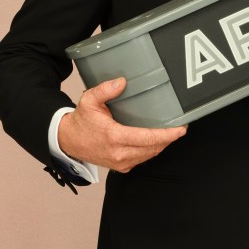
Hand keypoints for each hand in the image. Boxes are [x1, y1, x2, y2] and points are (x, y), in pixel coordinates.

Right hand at [58, 77, 186, 172]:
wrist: (68, 141)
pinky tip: (155, 141)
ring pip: (149, 155)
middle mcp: (119, 153)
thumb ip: (105, 90)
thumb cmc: (81, 121)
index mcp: (114, 137)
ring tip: (170, 133)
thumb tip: (122, 82)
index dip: (167, 135)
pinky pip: (142, 159)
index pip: (147, 138)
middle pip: (153, 148)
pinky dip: (151, 150)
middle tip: (179, 128)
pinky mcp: (120, 167)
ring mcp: (120, 163)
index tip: (180, 129)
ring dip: (161, 145)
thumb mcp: (89, 101)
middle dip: (168, 139)